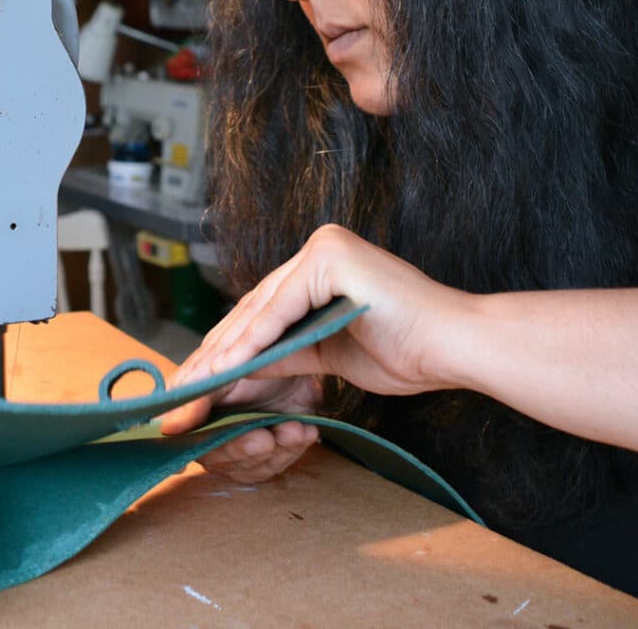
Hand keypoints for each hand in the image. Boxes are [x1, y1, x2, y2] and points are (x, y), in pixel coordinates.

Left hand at [160, 224, 466, 479]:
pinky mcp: (329, 256)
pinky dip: (253, 340)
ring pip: (261, 308)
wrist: (453, 346)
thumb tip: (236, 372)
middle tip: (184, 388)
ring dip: (226, 351)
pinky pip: (281, 307)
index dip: (227, 350)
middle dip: (216, 353)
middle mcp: (317, 249)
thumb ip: (284, 354)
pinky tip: (227, 367)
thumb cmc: (406, 350)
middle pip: (254, 309)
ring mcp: (322, 248)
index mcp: (318, 266)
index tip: (198, 384)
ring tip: (196, 384)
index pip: (261, 312)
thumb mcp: (327, 354)